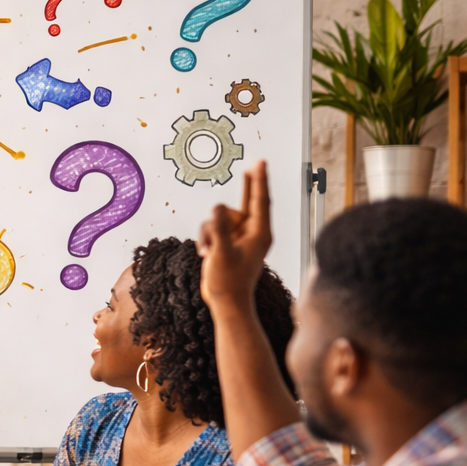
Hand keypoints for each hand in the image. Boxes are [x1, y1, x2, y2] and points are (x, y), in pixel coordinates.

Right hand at [196, 159, 272, 313]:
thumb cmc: (229, 282)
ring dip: (209, 230)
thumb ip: (219, 229)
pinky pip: (214, 228)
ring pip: (221, 217)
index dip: (259, 180)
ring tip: (208, 251)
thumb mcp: (222, 254)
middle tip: (252, 165)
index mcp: (259, 233)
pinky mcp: (228, 242)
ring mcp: (240, 237)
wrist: (226, 302)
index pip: (260, 201)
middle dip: (247, 186)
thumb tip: (216, 208)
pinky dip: (207, 237)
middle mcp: (252, 232)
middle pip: (248, 202)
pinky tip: (206, 253)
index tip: (260, 163)